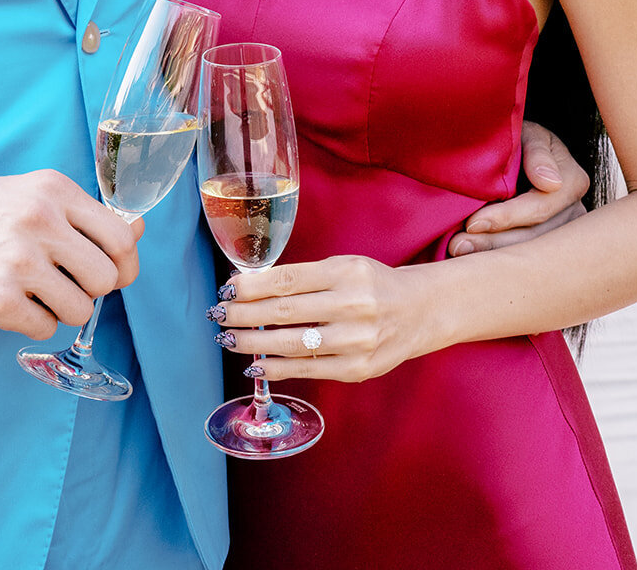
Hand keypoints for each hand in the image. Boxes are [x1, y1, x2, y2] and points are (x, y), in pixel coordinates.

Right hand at [0, 170, 142, 338]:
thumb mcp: (34, 196)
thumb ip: (85, 215)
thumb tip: (138, 230)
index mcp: (54, 191)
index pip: (121, 237)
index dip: (125, 265)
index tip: (113, 274)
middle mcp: (40, 221)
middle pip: (107, 279)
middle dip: (91, 289)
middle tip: (64, 282)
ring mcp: (18, 261)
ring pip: (80, 309)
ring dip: (61, 309)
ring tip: (33, 291)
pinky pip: (45, 329)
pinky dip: (32, 323)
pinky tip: (11, 302)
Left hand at [213, 256, 431, 382]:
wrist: (419, 312)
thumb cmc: (372, 284)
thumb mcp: (344, 266)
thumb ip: (305, 277)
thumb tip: (252, 287)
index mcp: (345, 272)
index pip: (287, 279)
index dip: (251, 286)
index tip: (227, 289)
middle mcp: (352, 304)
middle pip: (284, 311)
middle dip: (244, 314)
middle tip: (218, 314)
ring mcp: (356, 340)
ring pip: (292, 343)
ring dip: (253, 343)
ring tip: (229, 339)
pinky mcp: (357, 369)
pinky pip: (308, 369)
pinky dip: (277, 368)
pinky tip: (255, 364)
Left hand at [447, 120, 589, 256]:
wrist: (520, 150)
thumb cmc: (521, 138)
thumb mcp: (529, 133)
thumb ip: (538, 153)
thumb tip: (550, 182)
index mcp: (572, 180)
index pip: (540, 208)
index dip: (506, 217)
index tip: (472, 222)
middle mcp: (574, 212)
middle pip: (534, 238)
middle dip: (493, 243)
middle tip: (456, 246)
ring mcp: (562, 233)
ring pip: (529, 254)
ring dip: (491, 255)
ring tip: (458, 253)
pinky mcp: (547, 246)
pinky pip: (523, 258)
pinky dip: (495, 259)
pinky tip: (470, 260)